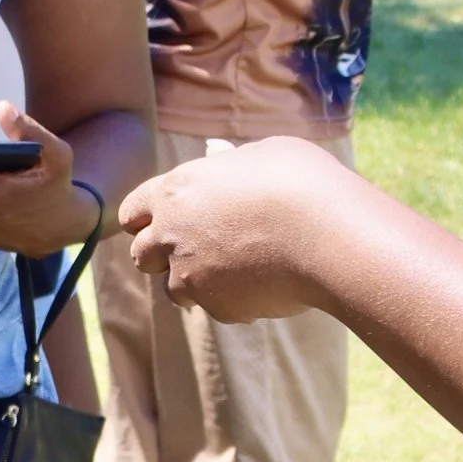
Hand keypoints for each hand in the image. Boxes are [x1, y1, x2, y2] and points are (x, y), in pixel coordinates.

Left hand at [119, 137, 337, 320]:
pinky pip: (216, 307)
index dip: (146, 218)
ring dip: (195, 282)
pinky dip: (233, 300)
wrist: (329, 235)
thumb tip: (215, 154)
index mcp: (176, 191)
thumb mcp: (263, 155)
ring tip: (236, 269)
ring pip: (174, 289)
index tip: (162, 222)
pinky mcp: (216, 307)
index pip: (132, 211)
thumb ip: (229, 163)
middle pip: (141, 255)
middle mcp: (171, 234)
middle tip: (196, 250)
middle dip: (162, 255)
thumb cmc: (302, 183)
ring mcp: (190, 275)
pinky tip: (265, 283)